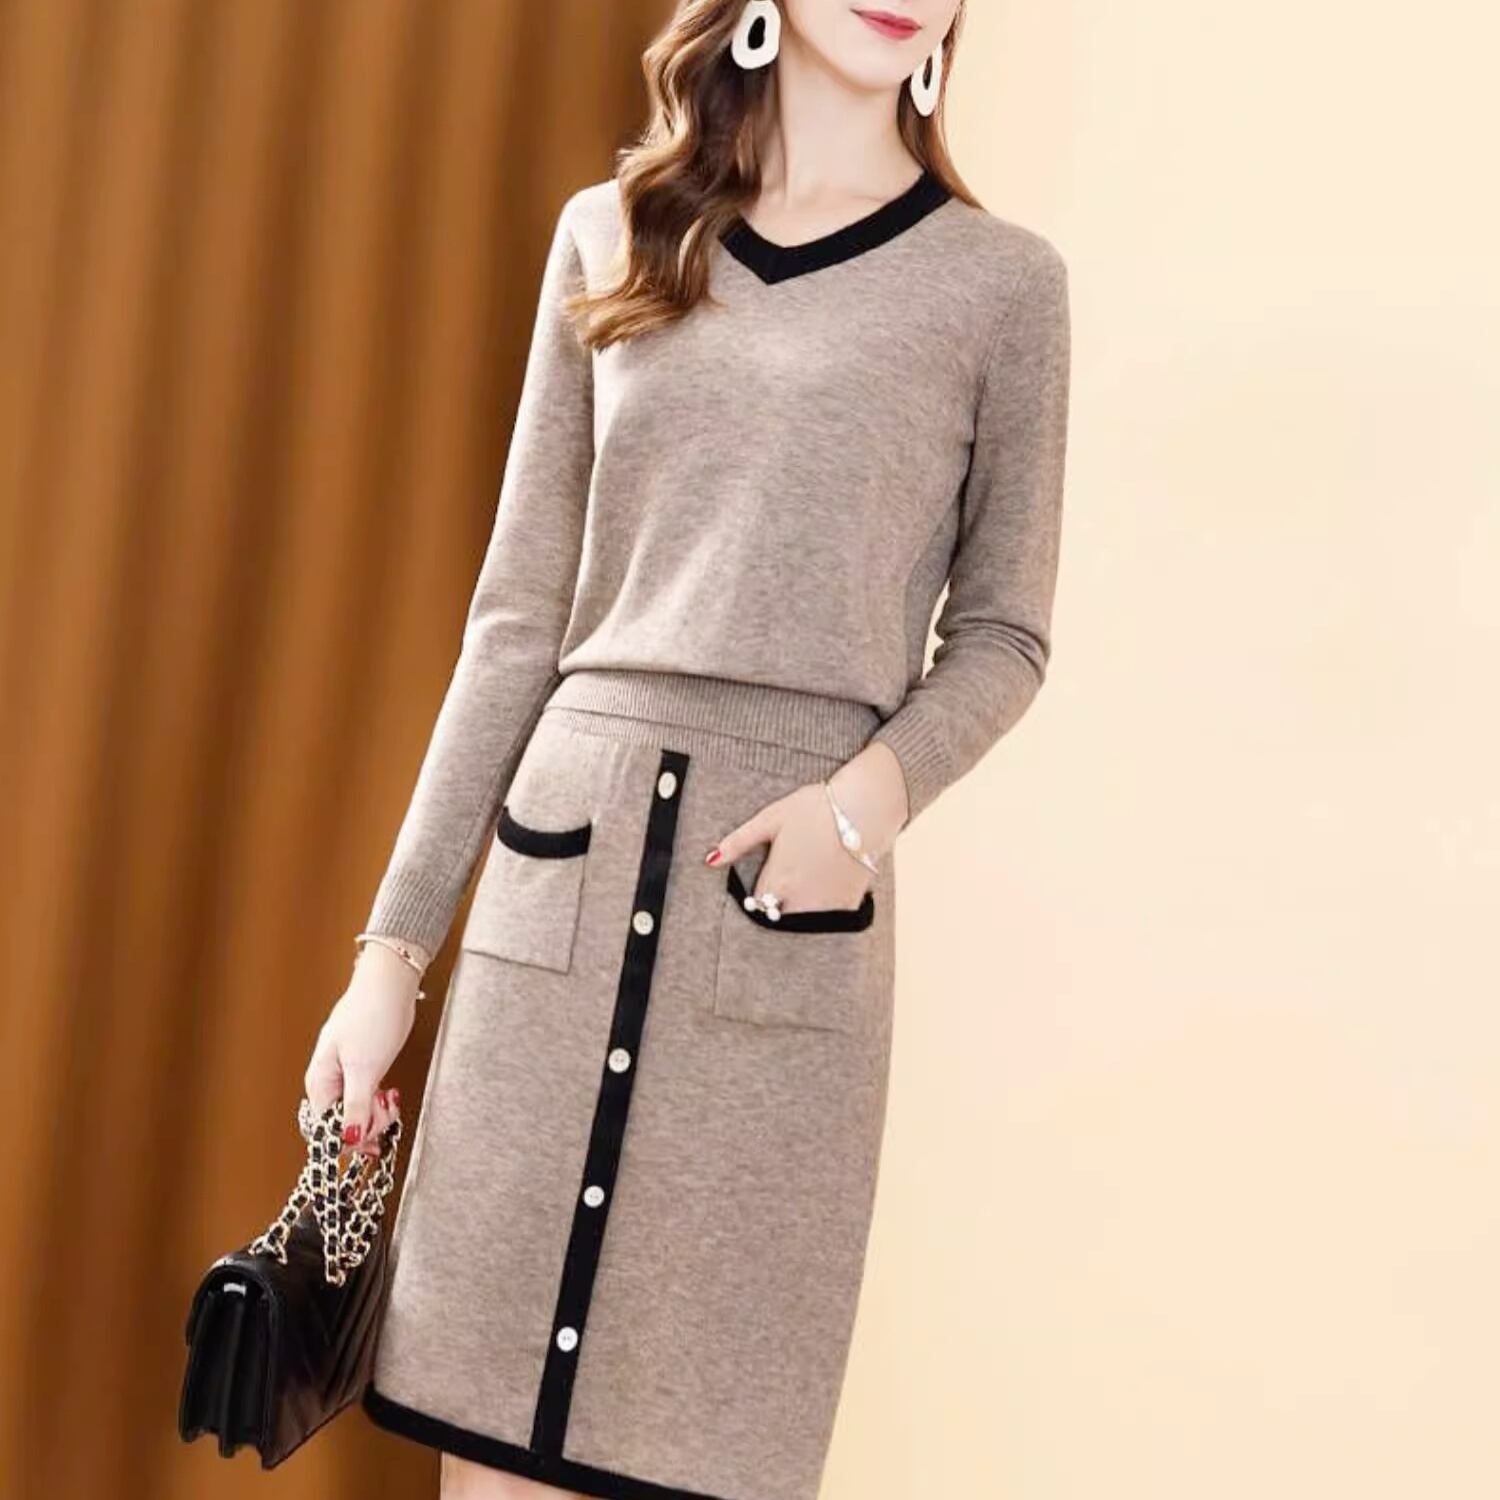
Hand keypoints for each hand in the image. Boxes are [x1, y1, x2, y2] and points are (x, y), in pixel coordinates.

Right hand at [303, 942, 418, 1152]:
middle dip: (367, 1125)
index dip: (352, 1137)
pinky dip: (379, 1101)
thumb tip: (348, 1138)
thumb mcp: (365, 1068)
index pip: (326, 1129)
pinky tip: (390, 1095)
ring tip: (390, 1100)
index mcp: (319, 1082)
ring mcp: (344, 1073)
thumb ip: (356, 1105)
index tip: (374, 1136)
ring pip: (356, 1111)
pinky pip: (365, 1096)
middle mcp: (327, 1080)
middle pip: (341, 1123)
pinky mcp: (362, 1066)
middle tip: (387, 1111)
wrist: (390, 984)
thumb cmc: (373, 1016)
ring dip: (376, 1114)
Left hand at [705, 743, 905, 913]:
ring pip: (803, 920)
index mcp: (776, 880)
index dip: (758, 893)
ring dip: (801, 909)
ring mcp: (825, 905)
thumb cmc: (815, 808)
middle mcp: (798, 899)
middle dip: (778, 904)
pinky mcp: (848, 904)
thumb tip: (710, 860)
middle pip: (779, 915)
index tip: (766, 881)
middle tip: (790, 879)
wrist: (864, 808)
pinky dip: (827, 910)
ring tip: (809, 883)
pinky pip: (831, 919)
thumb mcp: (771, 818)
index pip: (756, 904)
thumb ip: (739, 842)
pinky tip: (829, 886)